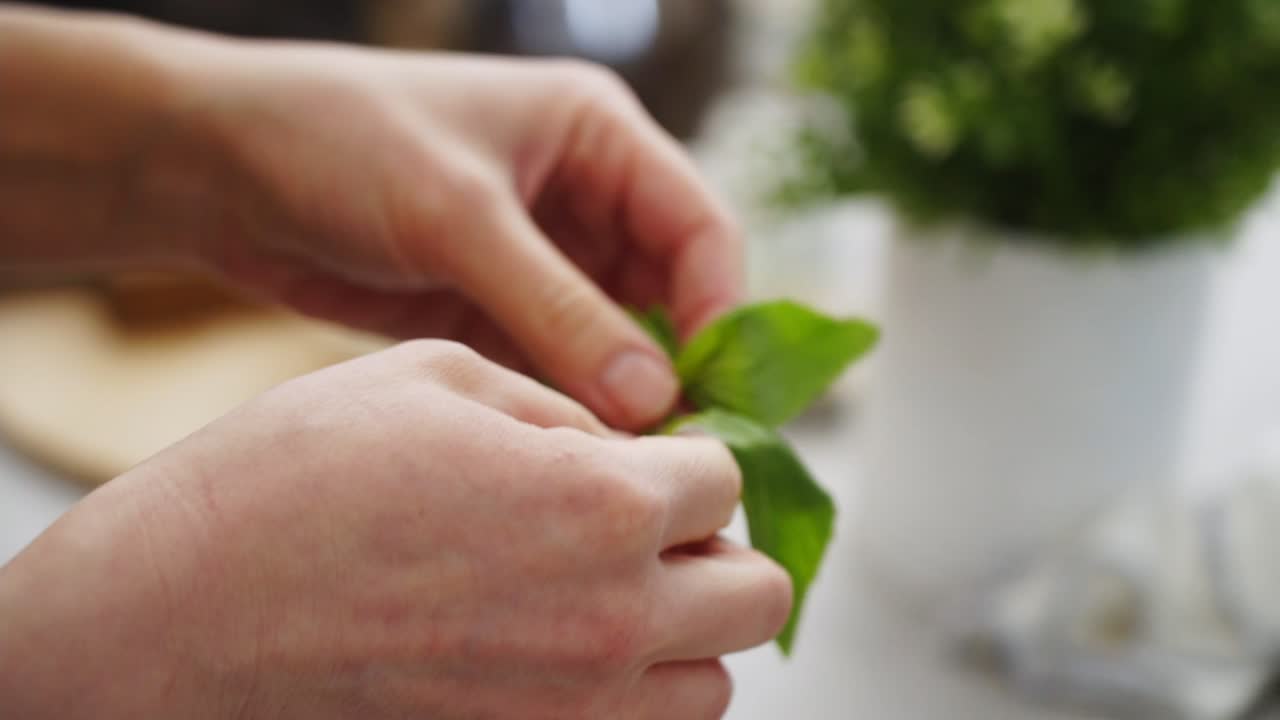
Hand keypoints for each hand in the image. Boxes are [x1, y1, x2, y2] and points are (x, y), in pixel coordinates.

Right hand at [0, 341, 790, 719]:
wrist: (182, 617)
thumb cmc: (293, 482)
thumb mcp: (439, 381)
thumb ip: (560, 410)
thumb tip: (622, 443)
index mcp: (600, 503)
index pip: (728, 482)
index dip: (688, 461)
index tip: (648, 464)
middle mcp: (611, 620)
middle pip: (758, 596)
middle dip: (714, 553)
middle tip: (647, 534)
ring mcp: (576, 713)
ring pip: (713, 685)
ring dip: (681, 635)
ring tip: (603, 599)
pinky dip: (630, 698)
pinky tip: (564, 656)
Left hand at [148, 32, 740, 428]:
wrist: (217, 167)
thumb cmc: (339, 143)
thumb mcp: (457, 217)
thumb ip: (557, 309)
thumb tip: (653, 402)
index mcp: (596, 135)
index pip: (699, 226)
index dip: (716, 310)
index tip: (709, 395)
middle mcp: (583, 195)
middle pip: (669, 292)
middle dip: (674, 365)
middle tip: (675, 451)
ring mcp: (540, 256)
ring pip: (616, 338)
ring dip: (621, 396)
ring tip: (623, 467)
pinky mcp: (494, 305)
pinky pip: (557, 363)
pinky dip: (568, 407)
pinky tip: (569, 456)